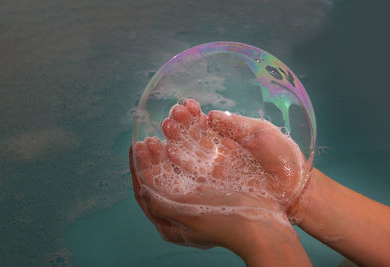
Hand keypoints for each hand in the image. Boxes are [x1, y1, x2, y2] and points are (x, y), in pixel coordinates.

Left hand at [130, 146, 290, 251]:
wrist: (261, 227)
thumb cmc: (226, 224)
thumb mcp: (189, 216)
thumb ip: (162, 204)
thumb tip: (142, 189)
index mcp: (170, 222)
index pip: (146, 192)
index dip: (139, 168)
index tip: (137, 147)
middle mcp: (180, 210)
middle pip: (159, 180)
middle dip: (153, 158)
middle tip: (151, 139)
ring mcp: (195, 199)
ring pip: (174, 171)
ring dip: (168, 151)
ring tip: (166, 131)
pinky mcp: (209, 190)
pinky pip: (192, 168)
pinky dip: (186, 152)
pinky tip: (185, 139)